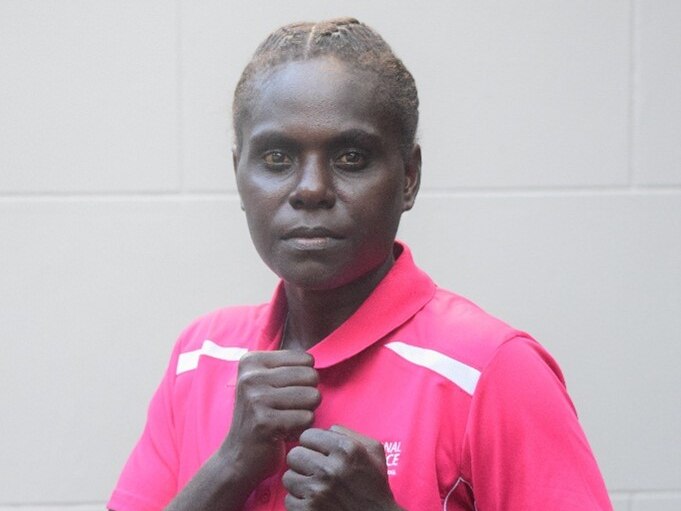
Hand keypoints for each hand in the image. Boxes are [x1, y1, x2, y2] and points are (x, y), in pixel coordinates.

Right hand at [219, 351, 319, 484]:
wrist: (238, 456)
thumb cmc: (260, 415)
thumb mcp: (265, 382)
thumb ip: (287, 365)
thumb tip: (313, 360)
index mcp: (251, 361)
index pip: (306, 359)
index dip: (305, 380)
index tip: (285, 393)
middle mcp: (251, 376)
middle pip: (311, 376)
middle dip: (308, 395)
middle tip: (289, 409)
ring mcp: (256, 399)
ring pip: (312, 396)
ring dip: (306, 412)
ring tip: (287, 420)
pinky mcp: (265, 422)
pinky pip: (307, 418)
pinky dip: (302, 428)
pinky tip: (285, 432)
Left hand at [282, 425, 403, 510]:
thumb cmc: (374, 485)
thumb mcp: (373, 450)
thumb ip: (348, 433)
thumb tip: (325, 430)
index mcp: (346, 449)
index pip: (307, 435)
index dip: (312, 444)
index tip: (318, 452)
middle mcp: (331, 468)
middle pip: (294, 454)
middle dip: (303, 461)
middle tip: (314, 470)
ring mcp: (318, 491)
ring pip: (288, 477)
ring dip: (299, 482)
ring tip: (314, 487)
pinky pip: (289, 500)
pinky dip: (299, 502)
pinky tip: (314, 502)